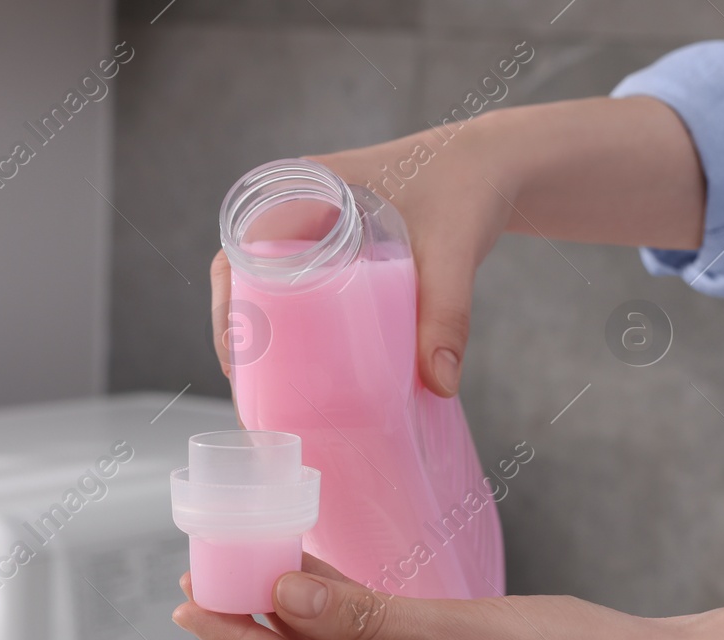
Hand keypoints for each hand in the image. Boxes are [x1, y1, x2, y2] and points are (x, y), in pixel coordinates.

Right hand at [210, 127, 515, 398]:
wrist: (495, 165)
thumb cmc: (466, 186)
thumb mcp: (453, 249)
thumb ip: (447, 313)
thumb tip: (439, 383)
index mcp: (305, 189)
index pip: (240, 251)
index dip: (228, 307)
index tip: (237, 358)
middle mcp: (302, 207)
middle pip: (248, 278)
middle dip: (245, 335)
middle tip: (257, 391)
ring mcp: (321, 229)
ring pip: (275, 287)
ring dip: (270, 334)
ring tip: (277, 391)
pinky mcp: (345, 251)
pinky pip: (306, 289)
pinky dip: (302, 326)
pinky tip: (310, 368)